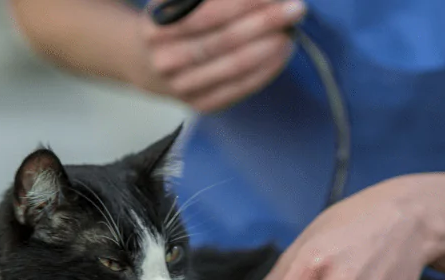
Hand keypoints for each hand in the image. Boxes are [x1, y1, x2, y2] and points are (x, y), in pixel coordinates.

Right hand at [134, 0, 306, 111]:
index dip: (245, 2)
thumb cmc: (177, 23)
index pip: (208, 12)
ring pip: (234, 66)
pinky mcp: (200, 104)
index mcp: (157, 26)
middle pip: (225, 39)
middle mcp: (165, 59)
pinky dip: (265, 70)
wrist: (148, 63)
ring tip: (291, 31)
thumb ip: (210, 0)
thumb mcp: (181, 1)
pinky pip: (239, 88)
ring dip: (269, 47)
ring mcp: (181, 86)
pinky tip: (282, 54)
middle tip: (295, 9)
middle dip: (265, 22)